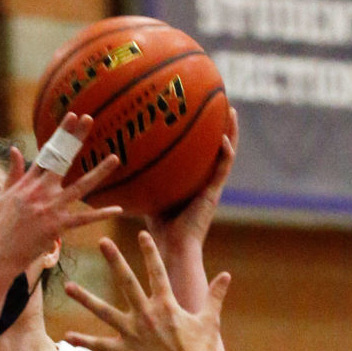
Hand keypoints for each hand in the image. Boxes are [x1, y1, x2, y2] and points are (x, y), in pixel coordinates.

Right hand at [0, 112, 121, 277]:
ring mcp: (50, 208)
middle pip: (62, 159)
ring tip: (115, 158)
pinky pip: (84, 219)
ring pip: (80, 186)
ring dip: (99, 172)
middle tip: (90, 119)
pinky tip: (117, 209)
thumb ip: (13, 172)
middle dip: (76, 138)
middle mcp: (40, 191)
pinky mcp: (57, 227)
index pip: (48, 152)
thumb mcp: (2, 196)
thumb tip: (15, 148)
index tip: (73, 117)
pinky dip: (101, 215)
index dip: (61, 133)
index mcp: (28, 183)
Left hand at [64, 229, 229, 350]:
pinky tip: (67, 336)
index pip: (157, 271)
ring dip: (85, 298)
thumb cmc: (202, 349)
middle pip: (126, 281)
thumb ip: (215, 295)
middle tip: (102, 242)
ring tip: (68, 286)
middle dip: (114, 260)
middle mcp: (146, 313)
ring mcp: (134, 332)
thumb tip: (227, 275)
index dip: (149, 251)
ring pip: (104, 311)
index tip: (140, 234)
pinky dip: (84, 341)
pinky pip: (100, 346)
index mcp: (166, 304)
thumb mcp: (209, 319)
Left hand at [145, 107, 237, 256]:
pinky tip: (222, 137)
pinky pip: (223, 167)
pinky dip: (225, 152)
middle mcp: (205, 182)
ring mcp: (212, 187)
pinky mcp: (214, 193)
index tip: (199, 113)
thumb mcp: (149, 198)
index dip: (202, 135)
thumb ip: (142, 183)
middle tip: (220, 102)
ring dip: (230, 132)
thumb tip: (121, 166)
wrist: (172, 248)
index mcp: (193, 183)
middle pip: (216, 148)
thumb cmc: (158, 230)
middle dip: (219, 126)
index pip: (200, 154)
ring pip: (227, 153)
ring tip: (230, 110)